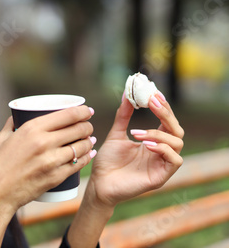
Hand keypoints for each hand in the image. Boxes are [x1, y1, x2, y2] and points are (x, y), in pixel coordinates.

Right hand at [0, 106, 95, 212]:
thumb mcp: (2, 138)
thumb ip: (11, 124)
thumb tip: (16, 115)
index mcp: (31, 128)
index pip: (68, 115)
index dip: (82, 111)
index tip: (87, 111)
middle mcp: (44, 142)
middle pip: (78, 129)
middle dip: (87, 126)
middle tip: (87, 127)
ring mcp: (51, 161)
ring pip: (81, 147)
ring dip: (89, 142)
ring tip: (89, 140)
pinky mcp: (56, 177)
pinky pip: (78, 164)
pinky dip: (86, 157)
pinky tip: (88, 154)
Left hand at [87, 92, 183, 207]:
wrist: (99, 184)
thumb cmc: (108, 161)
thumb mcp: (116, 134)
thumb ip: (123, 116)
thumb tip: (127, 94)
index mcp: (153, 142)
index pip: (166, 122)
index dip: (163, 107)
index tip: (153, 93)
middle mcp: (161, 152)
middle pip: (176, 129)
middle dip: (166, 114)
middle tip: (151, 102)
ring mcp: (162, 165)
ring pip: (177, 143)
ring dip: (159, 133)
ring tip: (137, 133)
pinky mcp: (161, 177)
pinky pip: (175, 160)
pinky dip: (163, 149)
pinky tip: (147, 145)